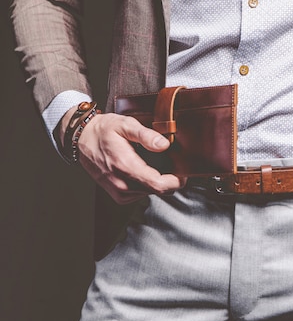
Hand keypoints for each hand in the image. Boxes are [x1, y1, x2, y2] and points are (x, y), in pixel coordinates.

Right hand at [60, 107, 185, 203]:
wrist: (81, 140)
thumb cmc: (103, 130)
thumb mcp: (125, 124)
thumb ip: (146, 135)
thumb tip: (164, 145)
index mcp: (125, 166)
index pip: (159, 185)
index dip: (176, 181)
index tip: (183, 172)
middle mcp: (122, 184)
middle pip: (158, 191)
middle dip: (170, 180)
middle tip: (173, 166)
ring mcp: (119, 192)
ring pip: (151, 193)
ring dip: (158, 182)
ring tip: (156, 165)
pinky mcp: (119, 196)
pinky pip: (142, 194)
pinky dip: (147, 185)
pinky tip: (144, 171)